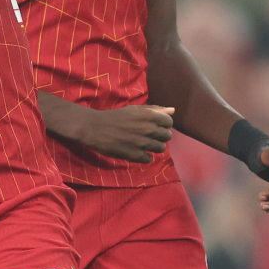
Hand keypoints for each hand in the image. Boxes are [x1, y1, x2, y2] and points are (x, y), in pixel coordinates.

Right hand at [39, 93, 173, 162]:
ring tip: (142, 143)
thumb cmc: (116, 117)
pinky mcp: (134, 155)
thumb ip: (155, 110)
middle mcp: (148, 128)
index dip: (163, 125)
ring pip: (160, 148)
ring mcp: (142, 143)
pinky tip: (135, 151)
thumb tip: (173, 110)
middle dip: (159, 136)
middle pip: (167, 136)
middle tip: (148, 135)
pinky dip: (143, 156)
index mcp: (149, 115)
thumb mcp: (135, 110)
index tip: (154, 126)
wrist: (95, 128)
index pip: (169, 122)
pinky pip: (148, 159)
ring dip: (153, 147)